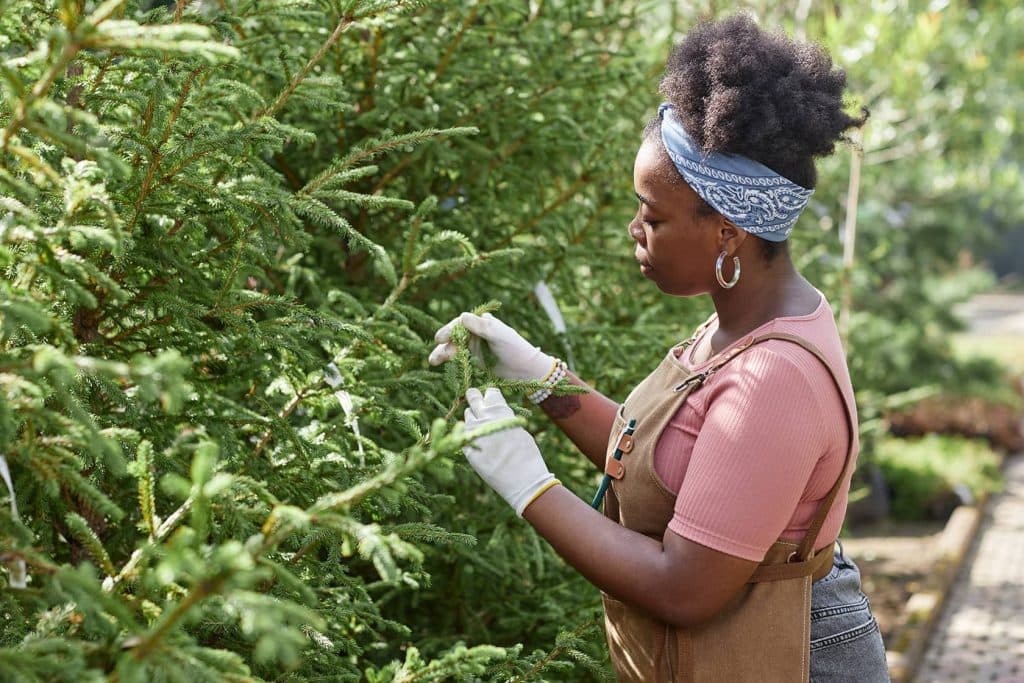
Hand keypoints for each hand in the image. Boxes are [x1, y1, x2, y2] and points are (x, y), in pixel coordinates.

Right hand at [429, 312, 556, 380]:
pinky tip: (442, 365)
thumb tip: (462, 316)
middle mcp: (476, 333)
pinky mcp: (474, 361)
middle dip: (444, 344)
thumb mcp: (498, 334)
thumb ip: (481, 326)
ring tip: (433, 361)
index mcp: (482, 322)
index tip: (441, 338)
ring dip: (443, 353)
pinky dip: (450, 362)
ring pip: (454, 348)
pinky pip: (459, 359)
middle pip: (455, 336)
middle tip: (436, 354)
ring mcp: (474, 347)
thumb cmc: (514, 348)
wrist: (525, 370)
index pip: (461, 322)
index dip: (450, 330)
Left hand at [462, 387, 559, 515]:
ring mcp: (473, 432)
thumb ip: (503, 418)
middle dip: (474, 396)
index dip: (490, 395)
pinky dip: (468, 434)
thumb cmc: (526, 453)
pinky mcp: (466, 448)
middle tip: (473, 396)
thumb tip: (495, 413)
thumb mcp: (517, 429)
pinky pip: (463, 435)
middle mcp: (484, 417)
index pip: (490, 393)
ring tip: (479, 423)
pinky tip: (478, 440)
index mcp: (499, 411)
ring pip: (466, 416)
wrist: (521, 477)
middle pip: (473, 398)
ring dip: (472, 417)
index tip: (489, 397)